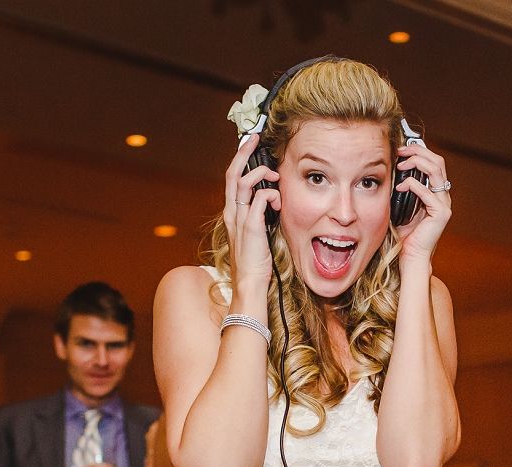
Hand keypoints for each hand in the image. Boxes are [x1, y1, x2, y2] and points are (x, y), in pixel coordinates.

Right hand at [222, 133, 280, 292]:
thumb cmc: (256, 261)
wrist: (249, 283)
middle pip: (232, 173)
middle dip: (244, 152)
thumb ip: (261, 215)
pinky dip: (271, 195)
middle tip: (255, 138)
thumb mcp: (257, 233)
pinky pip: (260, 199)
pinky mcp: (250, 226)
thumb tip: (273, 200)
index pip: (232, 179)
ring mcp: (239, 218)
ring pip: (244, 182)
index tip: (249, 145)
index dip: (239, 159)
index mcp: (232, 212)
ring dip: (261, 174)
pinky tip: (279, 202)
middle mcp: (232, 212)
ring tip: (275, 177)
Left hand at [393, 143, 451, 265]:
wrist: (411, 255)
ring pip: (436, 171)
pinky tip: (399, 187)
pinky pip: (427, 191)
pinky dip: (412, 185)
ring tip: (400, 165)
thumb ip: (402, 186)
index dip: (419, 150)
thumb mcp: (402, 203)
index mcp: (436, 191)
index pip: (434, 162)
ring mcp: (444, 204)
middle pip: (438, 161)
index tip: (401, 150)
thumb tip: (392, 166)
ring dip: (416, 163)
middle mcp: (443, 195)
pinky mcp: (441, 213)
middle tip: (400, 152)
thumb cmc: (405, 232)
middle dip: (418, 151)